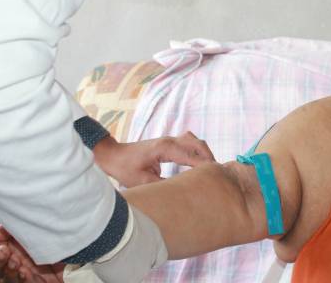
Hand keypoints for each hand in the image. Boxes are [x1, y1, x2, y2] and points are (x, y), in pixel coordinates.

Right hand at [0, 225, 63, 282]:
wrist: (75, 259)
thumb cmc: (55, 243)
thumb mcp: (36, 231)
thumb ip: (14, 230)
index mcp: (14, 248)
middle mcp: (15, 262)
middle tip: (3, 250)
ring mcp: (23, 274)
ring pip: (6, 275)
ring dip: (8, 268)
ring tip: (14, 262)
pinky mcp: (32, 282)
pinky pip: (22, 282)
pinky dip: (21, 277)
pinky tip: (24, 272)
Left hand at [94, 131, 214, 186]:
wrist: (113, 155)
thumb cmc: (125, 167)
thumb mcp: (143, 182)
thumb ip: (165, 185)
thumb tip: (183, 191)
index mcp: (165, 148)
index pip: (191, 155)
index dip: (205, 165)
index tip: (216, 175)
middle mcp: (170, 141)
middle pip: (198, 144)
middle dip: (209, 158)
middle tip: (217, 174)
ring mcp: (170, 140)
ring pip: (195, 141)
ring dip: (205, 153)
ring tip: (211, 169)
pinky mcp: (168, 143)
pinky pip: (189, 143)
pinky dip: (198, 151)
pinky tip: (200, 163)